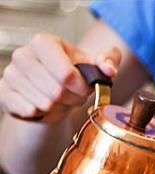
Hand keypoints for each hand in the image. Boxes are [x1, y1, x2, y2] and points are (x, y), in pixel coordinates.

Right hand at [0, 33, 120, 122]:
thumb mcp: (93, 64)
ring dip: (60, 107)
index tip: (85, 88)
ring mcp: (11, 74)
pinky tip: (46, 106)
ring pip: (45, 104)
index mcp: (44, 43)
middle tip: (74, 96)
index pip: (66, 74)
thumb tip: (109, 70)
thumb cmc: (73, 73)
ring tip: (60, 99)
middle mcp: (23, 55)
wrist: (53, 89)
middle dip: (72, 99)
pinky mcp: (4, 93)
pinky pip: (28, 110)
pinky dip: (43, 114)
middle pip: (57, 91)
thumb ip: (108, 60)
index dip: (80, 87)